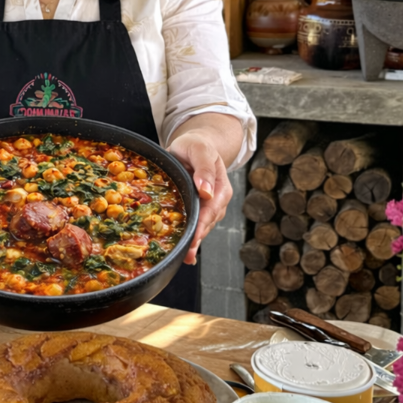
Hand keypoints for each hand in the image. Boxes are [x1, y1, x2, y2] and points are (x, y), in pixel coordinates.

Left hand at [167, 131, 232, 265]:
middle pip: (208, 223)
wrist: (195, 145)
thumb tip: (206, 191)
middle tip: (185, 255)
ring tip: (182, 257)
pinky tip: (183, 253)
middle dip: (197, 239)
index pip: (212, 209)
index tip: (193, 238)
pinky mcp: (198, 209)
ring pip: (202, 227)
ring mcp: (209, 206)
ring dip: (193, 242)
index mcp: (221, 187)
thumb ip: (204, 169)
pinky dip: (190, 237)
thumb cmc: (196, 145)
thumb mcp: (200, 150)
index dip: (202, 225)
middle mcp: (217, 200)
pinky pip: (196, 224)